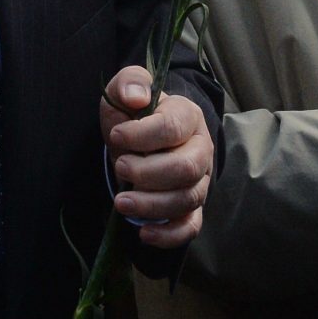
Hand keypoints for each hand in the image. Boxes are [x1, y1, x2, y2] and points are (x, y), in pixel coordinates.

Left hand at [101, 67, 214, 248]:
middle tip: (120, 166)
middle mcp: (201, 150)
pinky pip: (190, 227)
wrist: (141, 139)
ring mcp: (199, 181)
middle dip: (149, 172)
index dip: (142, 135)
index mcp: (188, 117)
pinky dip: (168, 235)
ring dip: (152, 204)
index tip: (116, 136)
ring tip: (121, 202)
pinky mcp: (191, 208)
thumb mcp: (126, 90)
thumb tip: (137, 97)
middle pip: (186, 168)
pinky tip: (143, 233)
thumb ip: (130, 83)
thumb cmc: (134, 115)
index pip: (172, 128)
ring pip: (187, 199)